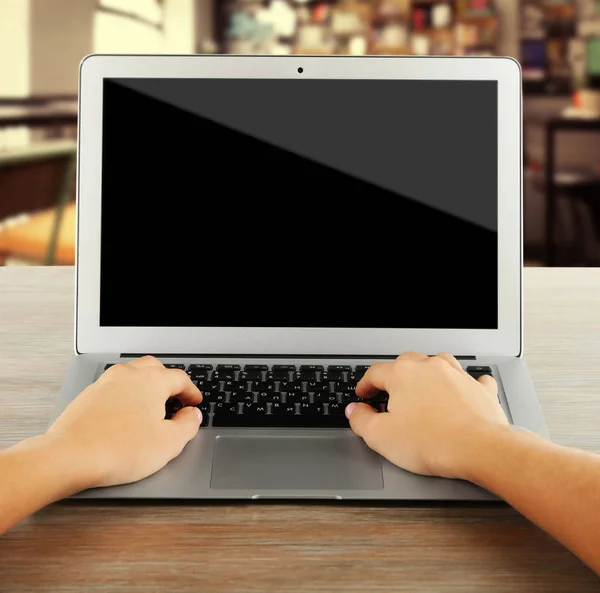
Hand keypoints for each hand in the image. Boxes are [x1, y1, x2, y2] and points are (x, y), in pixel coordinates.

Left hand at [46, 356, 202, 488]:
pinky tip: (126, 415)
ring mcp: (106, 383)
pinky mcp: (89, 395)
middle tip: (176, 398)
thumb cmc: (117, 450)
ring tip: (151, 405)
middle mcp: (128, 375)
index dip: (191, 391)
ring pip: (133, 374)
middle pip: (156, 368)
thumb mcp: (169, 443)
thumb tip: (192, 415)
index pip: (180, 378)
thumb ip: (188, 425)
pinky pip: (115, 387)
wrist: (69, 457)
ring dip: (146, 385)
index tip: (194, 401)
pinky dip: (126, 395)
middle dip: (169, 381)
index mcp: (151, 381)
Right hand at [345, 352, 508, 478]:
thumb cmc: (434, 442)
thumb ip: (361, 420)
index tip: (363, 395)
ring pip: (437, 362)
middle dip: (394, 376)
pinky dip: (465, 383)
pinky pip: (471, 378)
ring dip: (427, 372)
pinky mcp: (479, 389)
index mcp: (403, 375)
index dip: (365, 385)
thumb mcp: (381, 436)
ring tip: (421, 387)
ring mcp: (457, 375)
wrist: (479, 449)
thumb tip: (355, 411)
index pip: (375, 373)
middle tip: (388, 394)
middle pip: (405, 363)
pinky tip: (462, 391)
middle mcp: (429, 368)